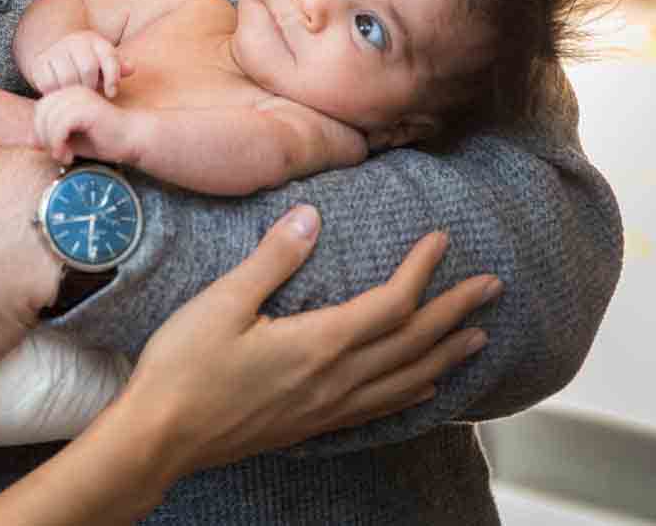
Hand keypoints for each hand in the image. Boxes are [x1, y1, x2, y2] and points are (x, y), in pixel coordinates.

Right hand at [28, 29, 129, 95]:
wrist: (57, 60)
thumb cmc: (89, 67)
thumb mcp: (105, 65)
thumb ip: (119, 67)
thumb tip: (130, 68)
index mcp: (94, 40)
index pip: (108, 57)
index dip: (113, 78)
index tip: (112, 94)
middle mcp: (74, 41)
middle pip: (88, 69)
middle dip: (91, 87)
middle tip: (91, 95)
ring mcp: (55, 50)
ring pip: (68, 78)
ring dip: (74, 91)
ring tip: (77, 94)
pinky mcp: (39, 63)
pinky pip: (50, 84)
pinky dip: (57, 92)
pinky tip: (62, 93)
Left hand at [33, 87, 131, 165]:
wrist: (133, 139)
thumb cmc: (105, 140)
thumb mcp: (72, 139)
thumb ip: (52, 137)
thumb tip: (29, 140)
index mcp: (69, 94)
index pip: (40, 109)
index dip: (41, 131)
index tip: (55, 149)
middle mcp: (72, 91)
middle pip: (40, 113)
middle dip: (44, 138)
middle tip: (59, 154)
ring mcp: (80, 98)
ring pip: (48, 120)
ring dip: (52, 144)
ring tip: (65, 156)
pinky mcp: (86, 109)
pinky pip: (59, 126)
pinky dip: (59, 144)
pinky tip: (69, 155)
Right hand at [116, 207, 497, 479]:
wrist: (162, 438)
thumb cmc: (184, 369)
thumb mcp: (222, 302)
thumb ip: (272, 259)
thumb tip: (311, 218)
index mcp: (318, 344)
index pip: (391, 304)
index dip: (423, 270)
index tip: (442, 239)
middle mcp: (335, 380)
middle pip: (413, 343)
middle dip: (456, 311)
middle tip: (493, 287)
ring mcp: (327, 408)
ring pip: (406, 380)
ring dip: (447, 355)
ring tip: (479, 337)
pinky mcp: (313, 424)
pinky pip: (380, 408)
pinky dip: (412, 391)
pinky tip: (426, 387)